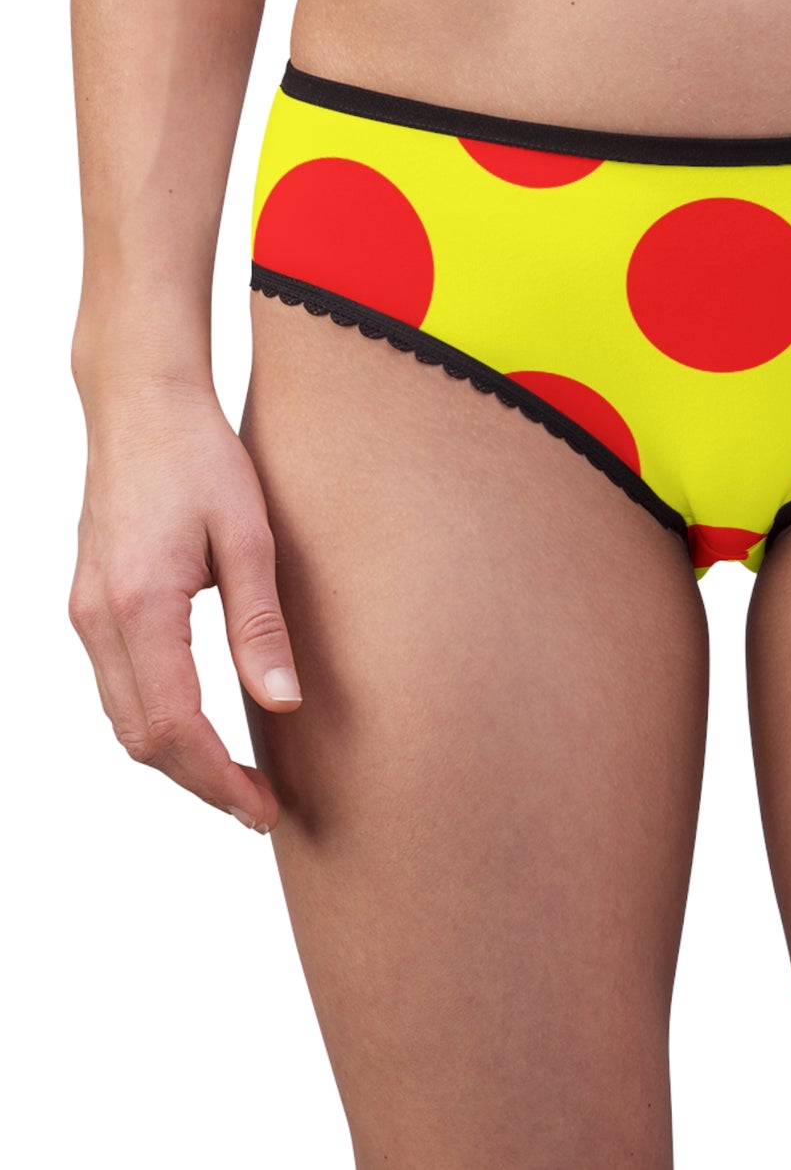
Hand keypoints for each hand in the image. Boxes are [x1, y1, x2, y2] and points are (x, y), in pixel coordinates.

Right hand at [68, 375, 301, 832]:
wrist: (140, 405)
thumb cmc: (202, 459)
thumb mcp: (250, 536)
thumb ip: (261, 624)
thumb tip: (281, 703)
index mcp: (140, 605)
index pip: (175, 727)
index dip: (218, 780)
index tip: (262, 810)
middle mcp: (98, 618)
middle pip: (142, 737)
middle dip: (200, 782)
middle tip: (260, 807)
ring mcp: (85, 612)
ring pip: (124, 718)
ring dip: (177, 758)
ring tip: (238, 780)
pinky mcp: (89, 603)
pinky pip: (117, 687)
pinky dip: (157, 722)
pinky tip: (201, 728)